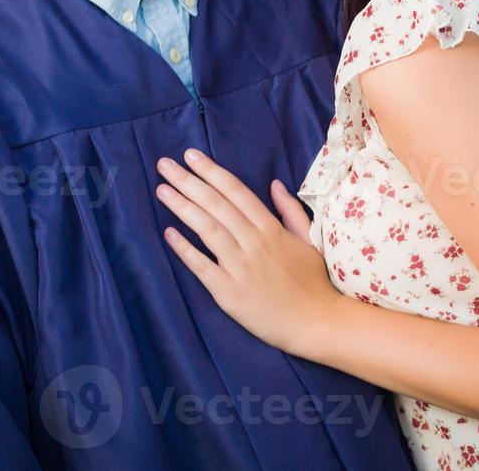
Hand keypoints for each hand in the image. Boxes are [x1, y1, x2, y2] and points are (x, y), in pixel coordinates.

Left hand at [154, 148, 341, 357]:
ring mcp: (240, 267)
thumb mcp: (308, 239)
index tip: (191, 156)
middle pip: (216, 205)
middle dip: (188, 181)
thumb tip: (274, 184)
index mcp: (271, 228)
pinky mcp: (229, 292)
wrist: (316, 322)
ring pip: (207, 229)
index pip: (236, 192)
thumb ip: (290, 210)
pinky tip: (169, 233)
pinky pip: (203, 266)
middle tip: (164, 165)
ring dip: (182, 207)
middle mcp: (253, 242)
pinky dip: (185, 249)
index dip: (211, 172)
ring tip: (162, 190)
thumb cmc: (313, 281)